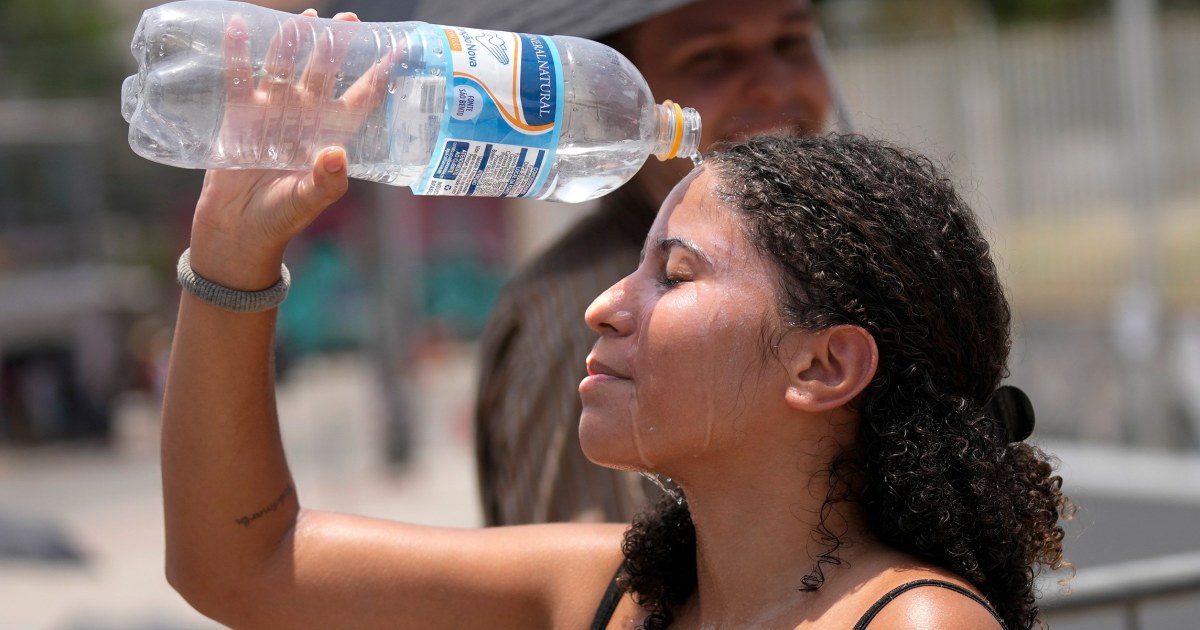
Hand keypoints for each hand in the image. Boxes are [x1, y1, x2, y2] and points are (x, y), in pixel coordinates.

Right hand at [187, 10, 389, 288]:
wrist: (238, 230)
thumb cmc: (281, 218)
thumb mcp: (307, 201)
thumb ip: (325, 180)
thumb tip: (336, 154)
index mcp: (330, 134)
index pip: (360, 99)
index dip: (377, 76)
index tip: (396, 50)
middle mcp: (304, 117)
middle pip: (323, 73)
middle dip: (335, 46)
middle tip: (347, 19)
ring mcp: (272, 111)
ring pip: (284, 68)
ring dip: (292, 43)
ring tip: (304, 18)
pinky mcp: (239, 114)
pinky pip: (239, 77)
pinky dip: (239, 53)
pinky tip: (241, 26)